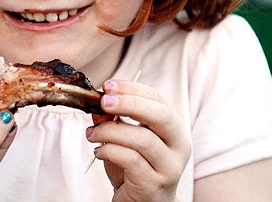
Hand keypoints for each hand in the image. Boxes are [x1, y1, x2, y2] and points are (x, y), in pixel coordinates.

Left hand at [87, 80, 190, 201]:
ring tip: (92, 134)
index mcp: (173, 127)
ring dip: (110, 132)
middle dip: (128, 104)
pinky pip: (131, 160)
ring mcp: (170, 167)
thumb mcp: (122, 140)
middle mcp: (179, 145)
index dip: (132, 88)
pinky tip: (99, 152)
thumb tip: (97, 106)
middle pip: (160, 115)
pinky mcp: (156, 184)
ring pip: (142, 139)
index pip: (156, 99)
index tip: (107, 86)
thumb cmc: (134, 169)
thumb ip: (112, 121)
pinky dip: (110, 151)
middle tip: (102, 102)